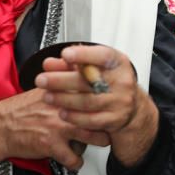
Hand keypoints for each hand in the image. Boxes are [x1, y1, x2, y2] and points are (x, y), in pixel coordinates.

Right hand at [0, 89, 109, 169]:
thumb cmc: (21, 109)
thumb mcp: (45, 88)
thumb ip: (65, 79)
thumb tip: (81, 68)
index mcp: (64, 92)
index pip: (95, 92)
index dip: (107, 98)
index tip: (114, 102)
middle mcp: (65, 108)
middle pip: (99, 114)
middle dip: (108, 120)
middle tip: (112, 122)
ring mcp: (59, 127)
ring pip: (93, 136)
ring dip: (99, 140)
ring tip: (101, 140)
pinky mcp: (52, 145)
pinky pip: (73, 157)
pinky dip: (77, 162)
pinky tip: (76, 160)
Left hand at [36, 44, 158, 166]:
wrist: (132, 108)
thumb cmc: (110, 83)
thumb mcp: (97, 68)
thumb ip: (72, 65)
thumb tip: (49, 64)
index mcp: (119, 64)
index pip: (103, 56)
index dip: (84, 55)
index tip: (65, 54)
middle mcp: (123, 81)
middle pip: (89, 81)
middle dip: (61, 80)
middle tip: (42, 79)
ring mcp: (120, 101)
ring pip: (87, 101)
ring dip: (63, 99)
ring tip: (47, 96)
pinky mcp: (115, 119)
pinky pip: (91, 120)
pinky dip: (73, 117)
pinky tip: (62, 112)